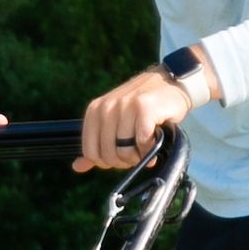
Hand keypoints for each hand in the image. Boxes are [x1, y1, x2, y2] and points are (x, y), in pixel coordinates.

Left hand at [75, 65, 207, 172]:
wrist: (170, 83)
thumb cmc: (141, 107)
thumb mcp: (114, 122)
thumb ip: (97, 144)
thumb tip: (78, 167)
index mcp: (95, 110)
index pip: (91, 152)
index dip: (107, 162)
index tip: (121, 156)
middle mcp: (107, 107)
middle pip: (109, 154)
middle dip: (125, 161)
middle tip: (137, 153)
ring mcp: (125, 105)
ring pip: (125, 150)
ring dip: (139, 156)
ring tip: (146, 147)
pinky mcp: (144, 108)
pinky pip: (143, 142)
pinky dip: (150, 149)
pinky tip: (155, 141)